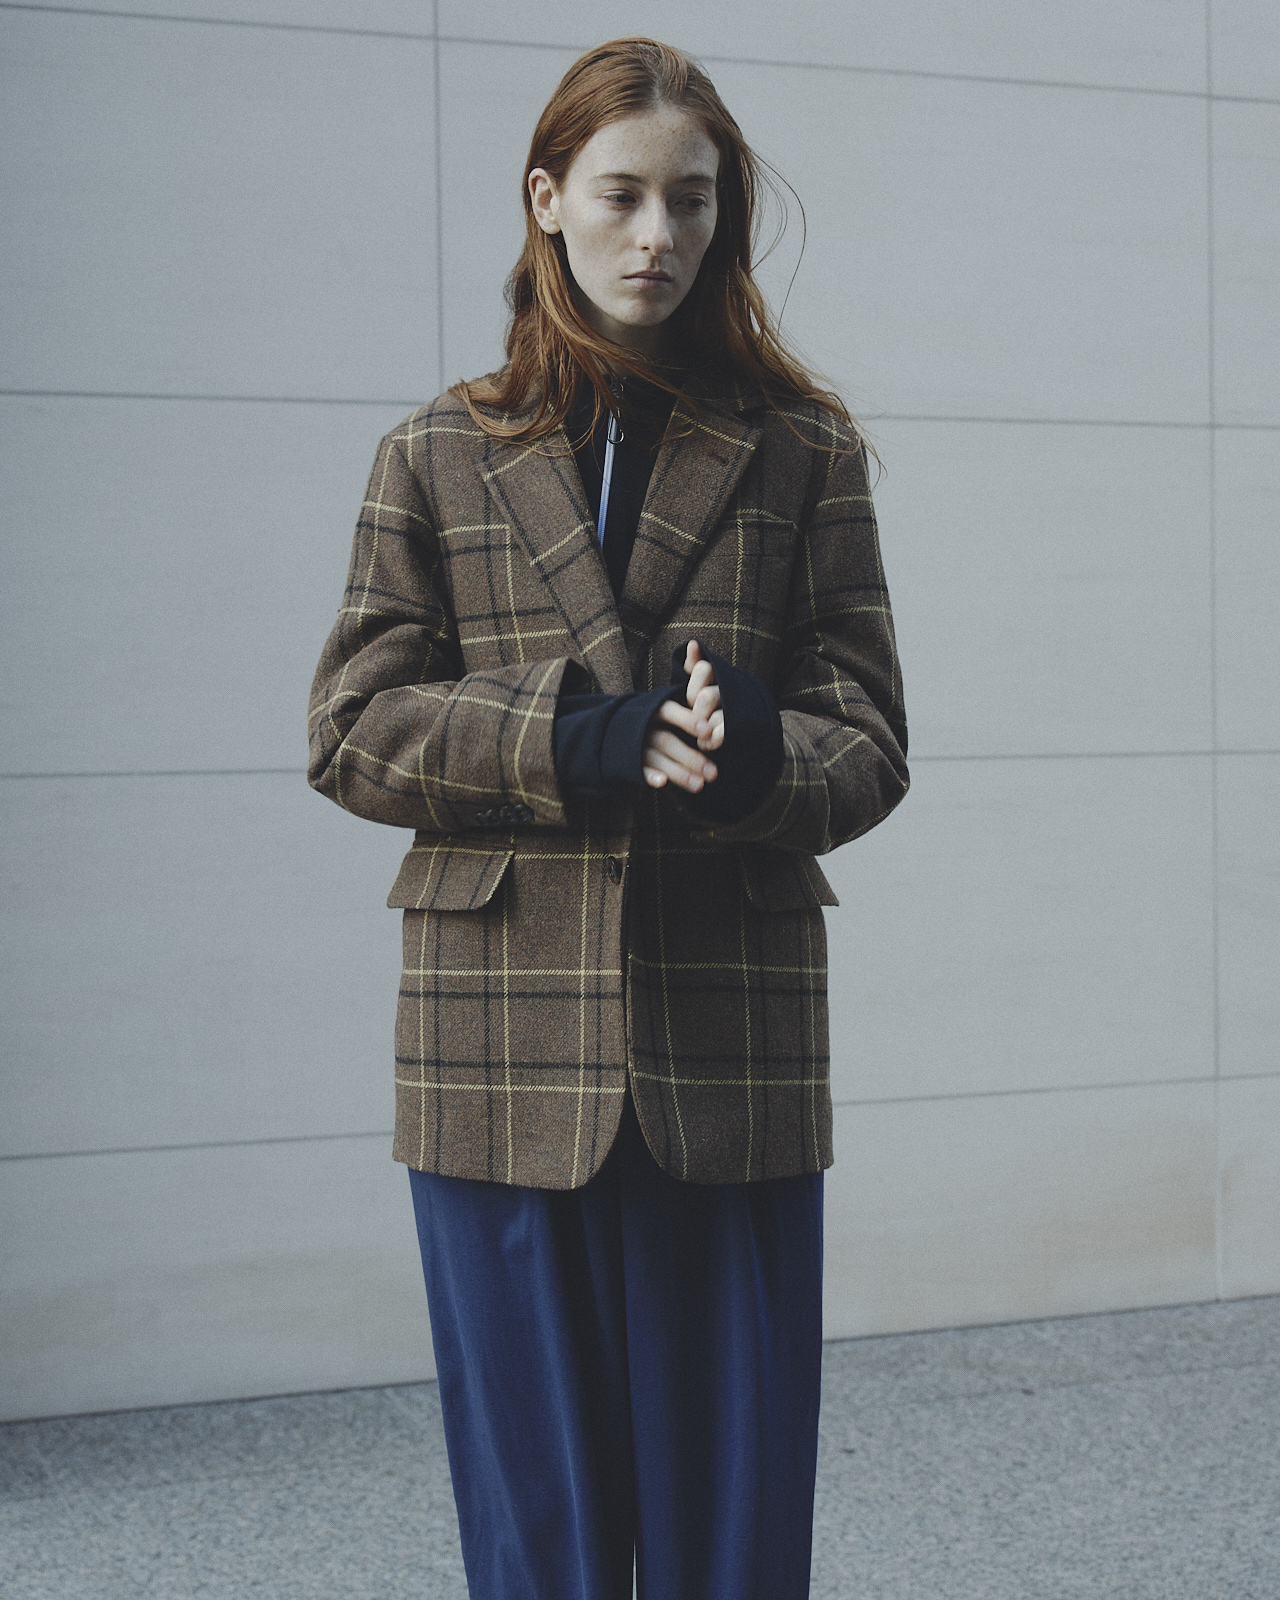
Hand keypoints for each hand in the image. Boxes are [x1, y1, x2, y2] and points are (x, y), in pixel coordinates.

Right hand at [641, 640, 724, 790]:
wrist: (613, 728)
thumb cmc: (652, 713)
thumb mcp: (666, 696)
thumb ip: (685, 679)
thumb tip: (695, 644)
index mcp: (654, 707)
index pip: (670, 711)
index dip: (688, 720)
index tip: (708, 731)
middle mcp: (643, 725)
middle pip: (667, 741)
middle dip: (691, 757)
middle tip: (715, 773)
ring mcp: (635, 743)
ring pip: (657, 758)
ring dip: (678, 772)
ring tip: (700, 786)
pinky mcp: (628, 761)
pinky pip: (639, 769)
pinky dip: (649, 776)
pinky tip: (662, 785)